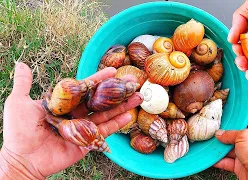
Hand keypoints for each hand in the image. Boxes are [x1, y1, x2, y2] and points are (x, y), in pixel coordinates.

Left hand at [0, 62, 142, 178]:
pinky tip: (129, 116)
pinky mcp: (87, 142)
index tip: (112, 70)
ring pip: (106, 115)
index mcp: (63, 103)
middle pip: (100, 101)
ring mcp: (82, 128)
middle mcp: (75, 114)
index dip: (98, 79)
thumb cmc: (18, 131)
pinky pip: (104, 132)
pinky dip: (116, 125)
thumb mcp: (19, 103)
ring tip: (138, 98)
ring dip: (122, 107)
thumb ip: (24, 84)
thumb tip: (22, 63)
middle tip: (133, 83)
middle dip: (117, 92)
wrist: (22, 158)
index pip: (84, 88)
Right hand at [213, 110, 247, 179]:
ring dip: (218, 146)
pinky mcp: (240, 166)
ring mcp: (246, 154)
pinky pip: (226, 162)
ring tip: (207, 141)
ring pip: (228, 148)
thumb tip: (220, 134)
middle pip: (234, 133)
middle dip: (223, 130)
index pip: (247, 116)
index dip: (237, 111)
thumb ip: (231, 134)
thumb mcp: (245, 137)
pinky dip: (217, 160)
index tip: (226, 106)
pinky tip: (210, 157)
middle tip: (211, 125)